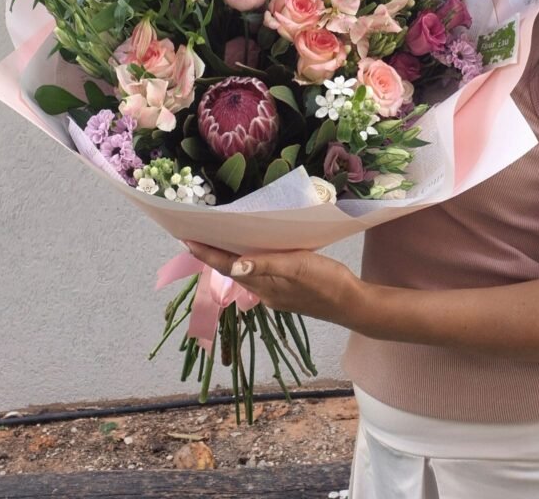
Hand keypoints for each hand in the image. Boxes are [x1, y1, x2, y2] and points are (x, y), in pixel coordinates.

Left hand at [184, 240, 366, 328]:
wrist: (352, 304)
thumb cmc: (327, 283)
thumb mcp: (298, 267)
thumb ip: (266, 265)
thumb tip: (234, 265)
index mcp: (264, 285)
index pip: (227, 266)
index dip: (206, 253)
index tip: (186, 238)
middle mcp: (264, 291)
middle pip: (232, 270)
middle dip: (213, 254)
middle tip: (197, 234)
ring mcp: (276, 293)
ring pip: (246, 273)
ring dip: (230, 258)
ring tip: (219, 240)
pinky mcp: (288, 290)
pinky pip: (261, 273)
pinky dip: (250, 261)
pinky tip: (255, 252)